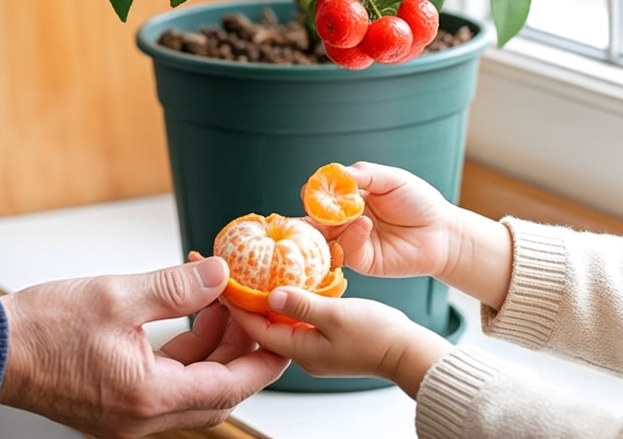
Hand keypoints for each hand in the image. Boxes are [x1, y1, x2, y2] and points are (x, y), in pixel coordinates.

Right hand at [0, 258, 288, 437]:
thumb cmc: (44, 327)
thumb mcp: (118, 296)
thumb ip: (176, 287)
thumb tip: (220, 274)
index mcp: (147, 398)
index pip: (228, 388)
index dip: (262, 360)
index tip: (280, 333)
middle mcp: (141, 418)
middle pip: (215, 391)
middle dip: (239, 348)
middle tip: (248, 306)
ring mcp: (128, 414)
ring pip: (193, 386)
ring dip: (212, 346)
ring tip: (216, 299)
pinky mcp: (117, 403)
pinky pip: (168, 382)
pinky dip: (185, 351)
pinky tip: (187, 314)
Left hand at [228, 288, 452, 398]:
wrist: (406, 351)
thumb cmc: (377, 336)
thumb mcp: (336, 316)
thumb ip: (302, 305)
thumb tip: (270, 294)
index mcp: (299, 350)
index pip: (254, 325)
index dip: (234, 301)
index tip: (216, 278)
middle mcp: (300, 350)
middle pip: (260, 324)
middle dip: (241, 298)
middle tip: (223, 271)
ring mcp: (311, 345)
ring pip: (276, 320)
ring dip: (260, 297)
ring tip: (244, 271)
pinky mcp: (323, 336)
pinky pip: (293, 316)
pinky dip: (282, 299)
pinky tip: (280, 280)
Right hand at [315, 161, 458, 279]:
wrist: (442, 233)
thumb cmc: (419, 202)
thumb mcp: (392, 179)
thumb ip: (363, 173)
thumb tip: (334, 173)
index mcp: (351, 198)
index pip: (321, 195)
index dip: (314, 192)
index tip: (312, 189)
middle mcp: (347, 220)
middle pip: (317, 218)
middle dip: (314, 212)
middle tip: (316, 206)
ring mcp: (353, 241)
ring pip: (326, 237)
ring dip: (329, 225)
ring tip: (344, 214)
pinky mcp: (363, 261)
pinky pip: (346, 251)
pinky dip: (350, 236)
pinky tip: (364, 224)